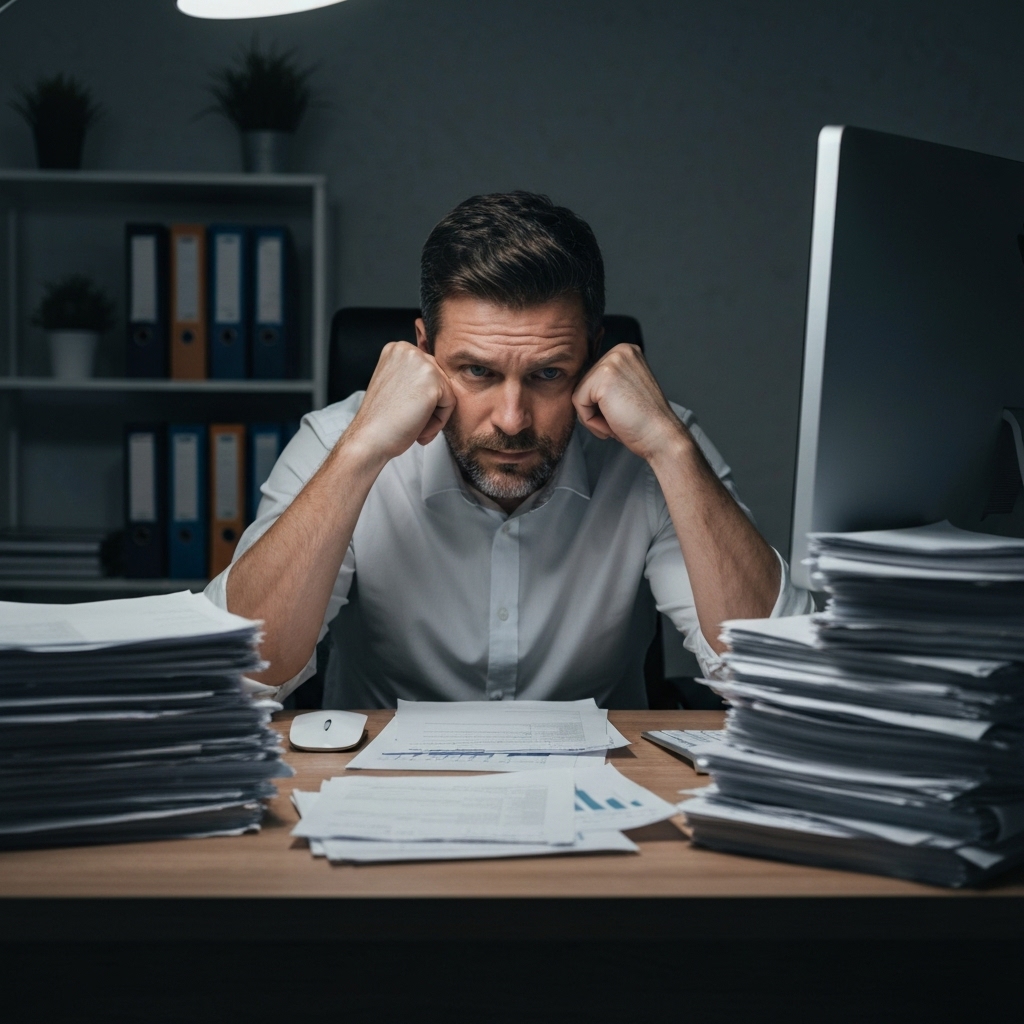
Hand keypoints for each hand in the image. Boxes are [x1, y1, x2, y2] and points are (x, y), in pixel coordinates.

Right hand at [343, 342, 456, 462]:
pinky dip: (438, 422)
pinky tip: (418, 428)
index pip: (429, 372)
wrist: (369, 439)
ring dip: (433, 415)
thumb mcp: (396, 386)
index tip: (402, 411)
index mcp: (398, 349)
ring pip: (446, 392)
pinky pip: (450, 404)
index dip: (420, 398)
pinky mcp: (433, 382)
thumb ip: (415, 377)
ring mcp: (421, 363)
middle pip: (440, 380)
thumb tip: (442, 382)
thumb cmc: (382, 420)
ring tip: (412, 425)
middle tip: (407, 421)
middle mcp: (409, 350)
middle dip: (429, 406)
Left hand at [572, 344, 685, 462]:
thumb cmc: (644, 422)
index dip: (602, 404)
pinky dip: (591, 421)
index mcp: (626, 352)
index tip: (624, 412)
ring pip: (579, 395)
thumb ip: (606, 383)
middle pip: (584, 385)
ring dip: (594, 417)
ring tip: (618, 421)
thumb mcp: (624, 391)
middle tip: (621, 419)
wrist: (661, 437)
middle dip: (597, 410)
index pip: (592, 379)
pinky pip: (578, 403)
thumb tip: (579, 388)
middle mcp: (619, 350)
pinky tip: (613, 424)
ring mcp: (611, 361)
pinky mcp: (603, 377)